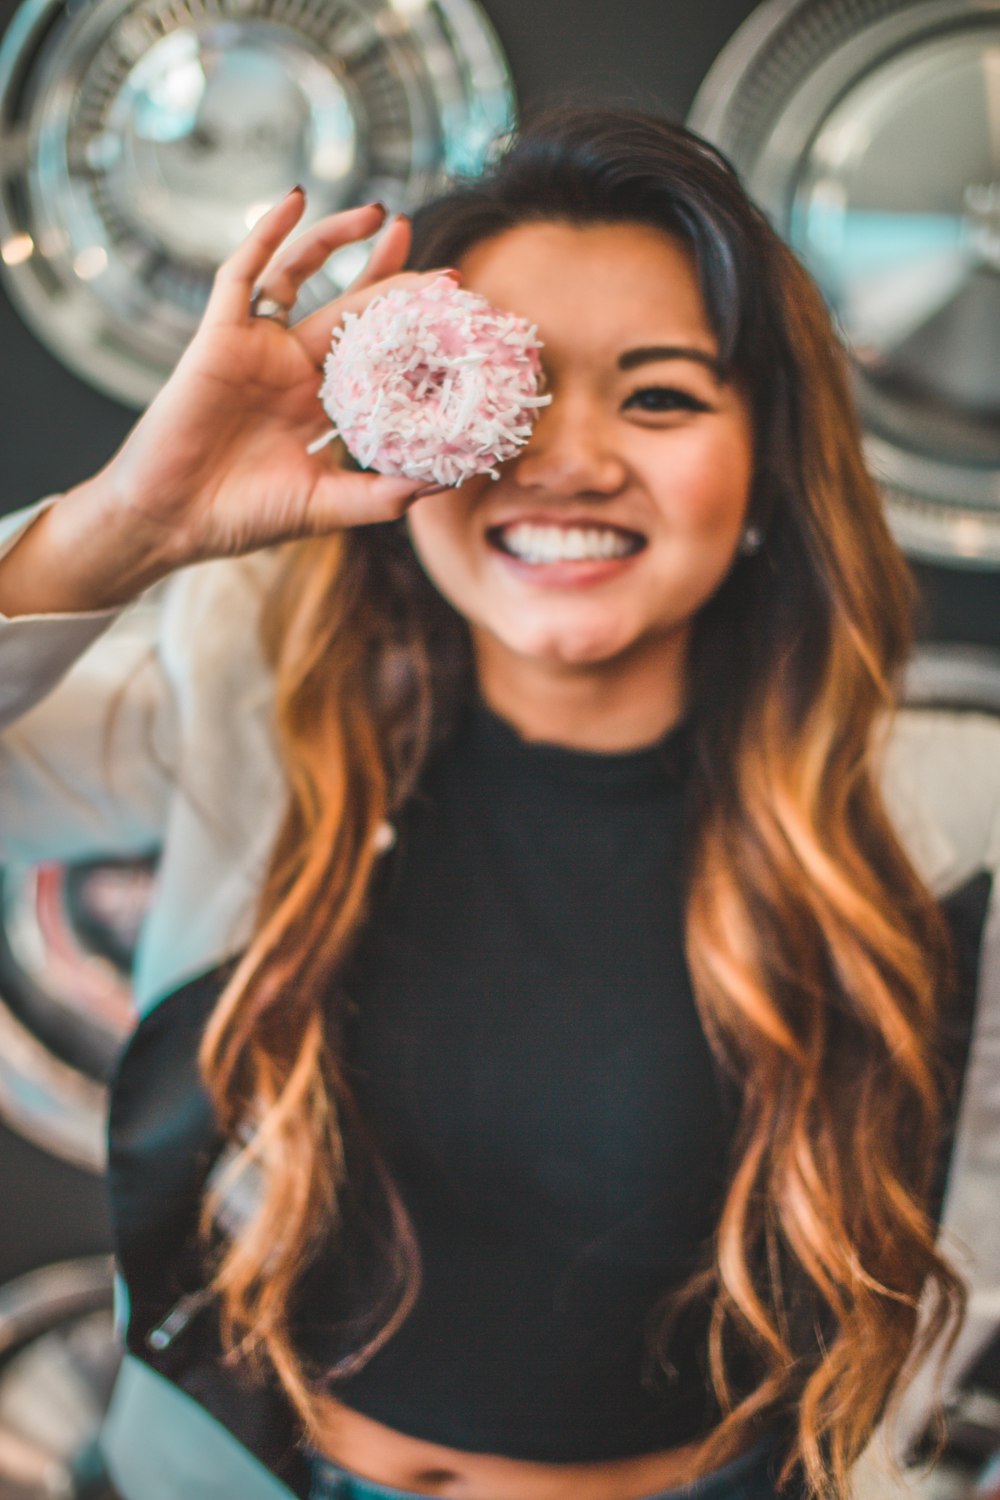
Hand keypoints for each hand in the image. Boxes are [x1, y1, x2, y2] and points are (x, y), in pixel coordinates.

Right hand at [97, 190, 454, 568]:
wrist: (171, 520)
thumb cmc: (242, 518)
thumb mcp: (326, 507)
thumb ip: (381, 496)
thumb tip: (444, 482)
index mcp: (319, 406)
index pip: (377, 357)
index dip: (413, 336)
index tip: (457, 320)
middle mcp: (291, 369)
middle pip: (351, 309)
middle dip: (394, 280)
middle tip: (442, 266)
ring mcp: (256, 347)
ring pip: (302, 276)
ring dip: (338, 240)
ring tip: (384, 214)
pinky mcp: (218, 333)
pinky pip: (243, 273)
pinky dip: (267, 234)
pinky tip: (296, 198)